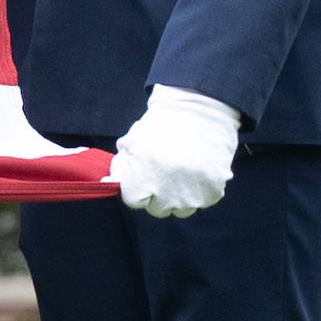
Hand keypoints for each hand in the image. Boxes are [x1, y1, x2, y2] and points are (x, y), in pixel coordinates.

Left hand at [109, 83, 243, 217]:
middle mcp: (166, 195)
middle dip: (158, 194)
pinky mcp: (212, 193)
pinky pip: (202, 201)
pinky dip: (201, 190)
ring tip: (184, 172)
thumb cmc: (163, 125)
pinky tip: (199, 170)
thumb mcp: (133, 141)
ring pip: (181, 210)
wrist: (201, 111)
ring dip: (180, 196)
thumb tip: (108, 184)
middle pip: (157, 209)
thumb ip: (121, 167)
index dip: (138, 187)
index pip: (134, 201)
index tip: (145, 175)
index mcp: (143, 181)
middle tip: (165, 171)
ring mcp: (191, 197)